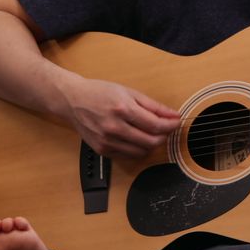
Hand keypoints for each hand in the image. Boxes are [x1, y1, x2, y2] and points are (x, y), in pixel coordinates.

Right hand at [61, 78, 180, 158]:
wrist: (73, 100)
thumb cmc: (100, 93)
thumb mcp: (129, 92)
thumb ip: (153, 106)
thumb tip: (173, 115)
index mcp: (122, 109)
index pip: (156, 125)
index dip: (171, 125)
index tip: (176, 122)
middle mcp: (114, 127)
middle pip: (151, 141)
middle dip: (164, 136)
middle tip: (166, 129)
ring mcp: (107, 141)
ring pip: (141, 152)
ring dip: (152, 144)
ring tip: (151, 133)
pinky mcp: (102, 150)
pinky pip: (129, 156)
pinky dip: (138, 150)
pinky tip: (137, 139)